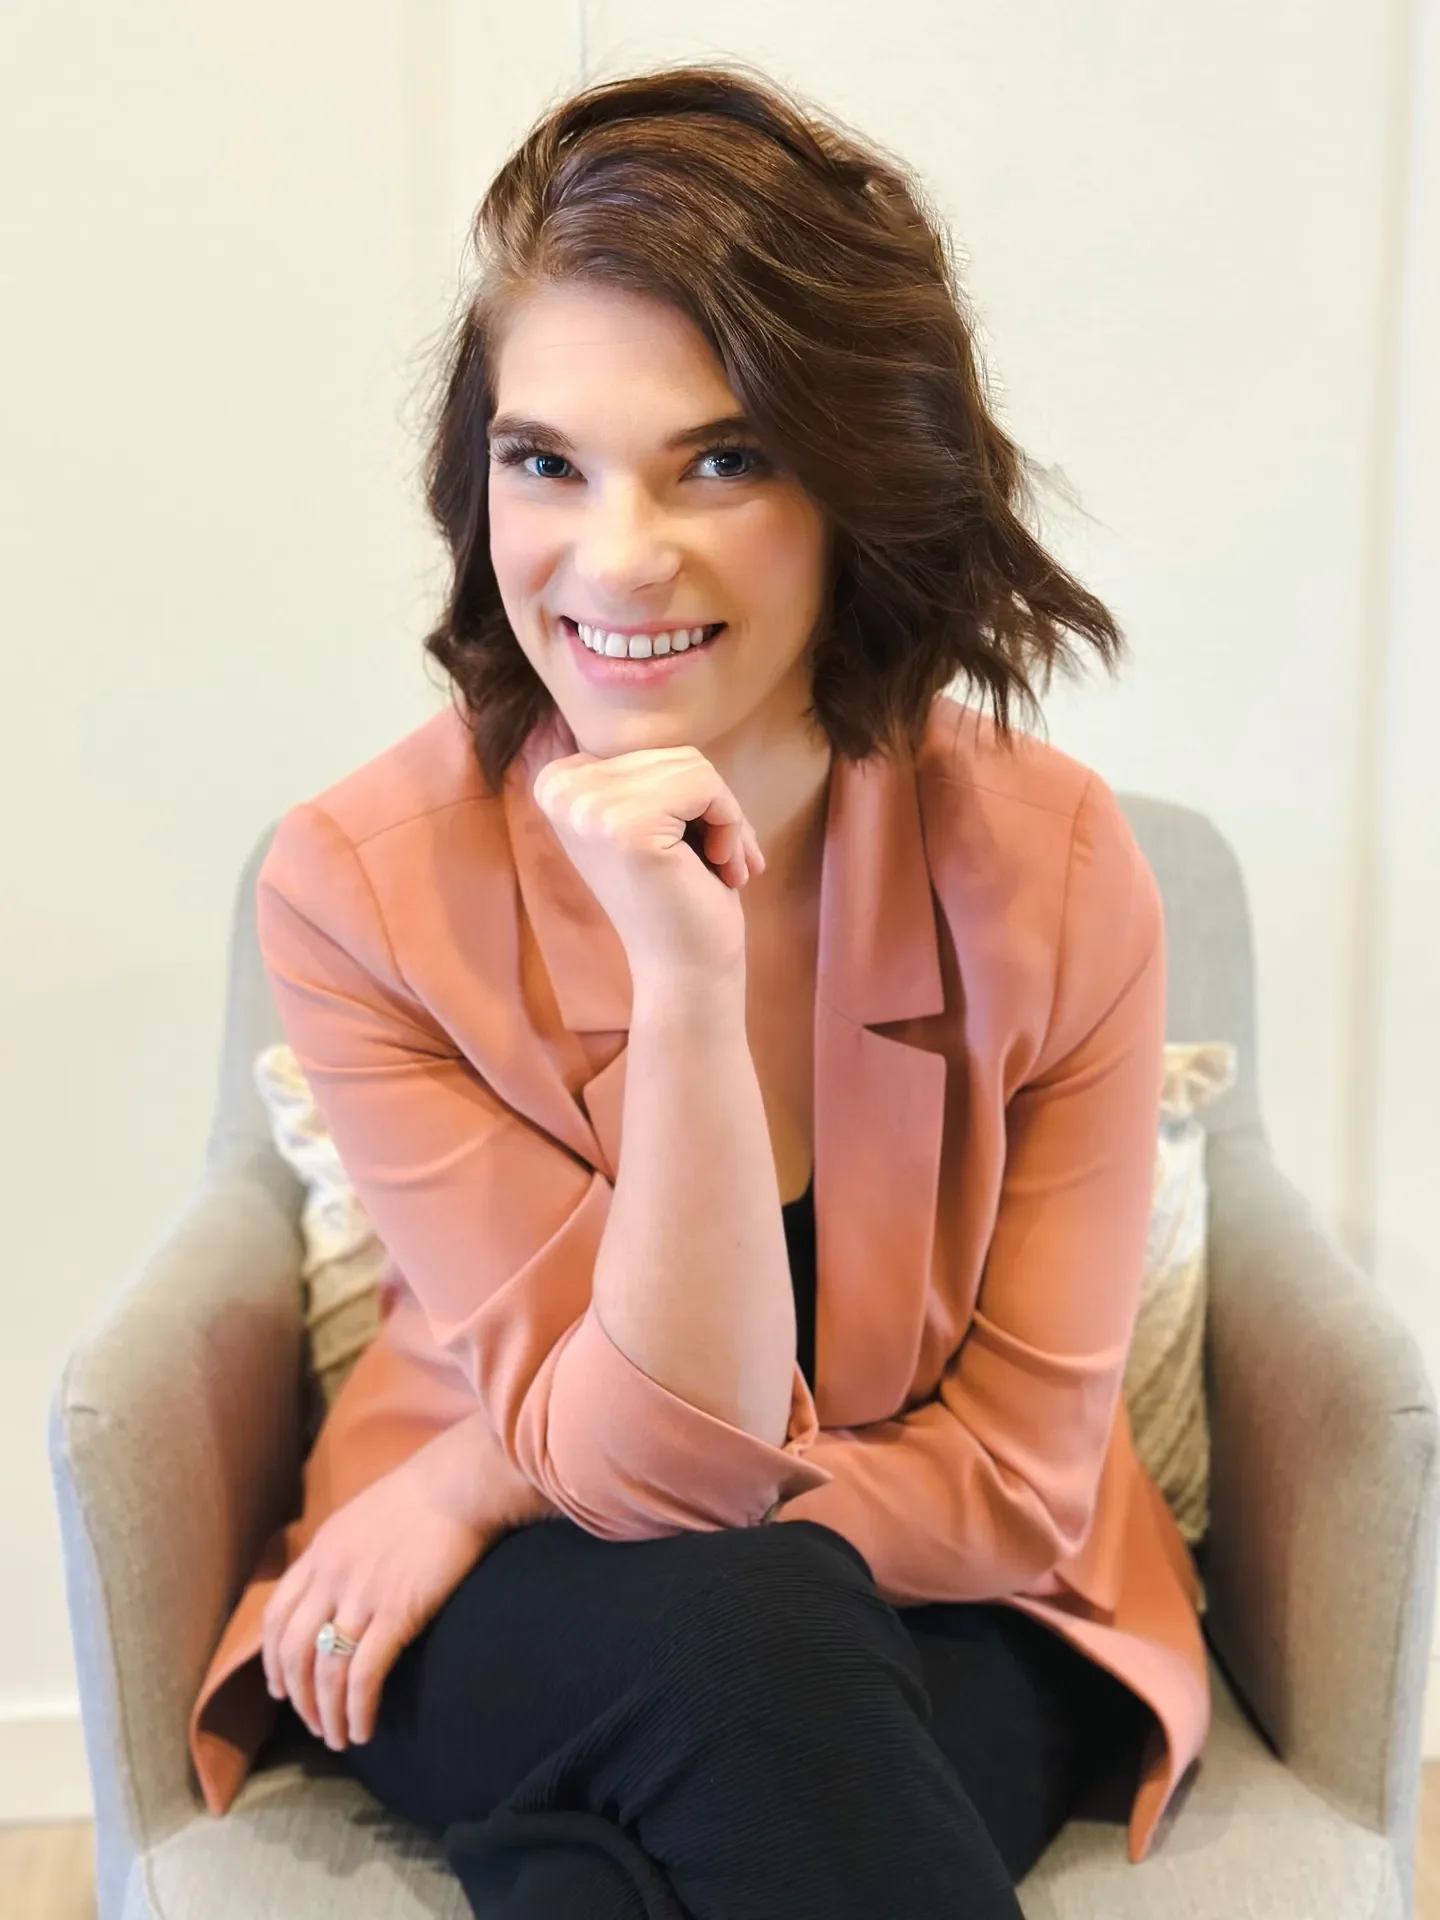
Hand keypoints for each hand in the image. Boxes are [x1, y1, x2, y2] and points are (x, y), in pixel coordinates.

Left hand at [261, 1415, 556, 1749]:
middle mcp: (331, 1576)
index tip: (282, 1689)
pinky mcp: (396, 1612)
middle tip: (315, 1725)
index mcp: (321, 1551)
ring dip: (328, 1715)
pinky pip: (363, 1675)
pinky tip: (365, 1729)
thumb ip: (345, 1552)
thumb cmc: (425, 1495)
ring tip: (339, 1739)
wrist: (461, 1483)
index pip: (276, 1617)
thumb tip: (343, 1584)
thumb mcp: (365, 1516)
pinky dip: (358, 1710)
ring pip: (325, 1672)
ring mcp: (361, 1595)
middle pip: (294, 1652)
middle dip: (300, 1699)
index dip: (272, 1661)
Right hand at [531, 745, 764, 980]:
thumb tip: (677, 692)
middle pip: (674, 755)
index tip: (685, 846)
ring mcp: (590, 809)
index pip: (648, 751)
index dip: (685, 797)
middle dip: (711, 809)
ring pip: (696, 768)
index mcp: (556, 784)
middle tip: (713, 862)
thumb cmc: (679, 893)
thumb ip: (642, 771)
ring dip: (725, 821)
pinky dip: (732, 826)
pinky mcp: (628, 826)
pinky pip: (708, 786)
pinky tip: (721, 869)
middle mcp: (561, 791)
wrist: (685, 970)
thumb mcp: (650, 816)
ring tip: (716, 867)